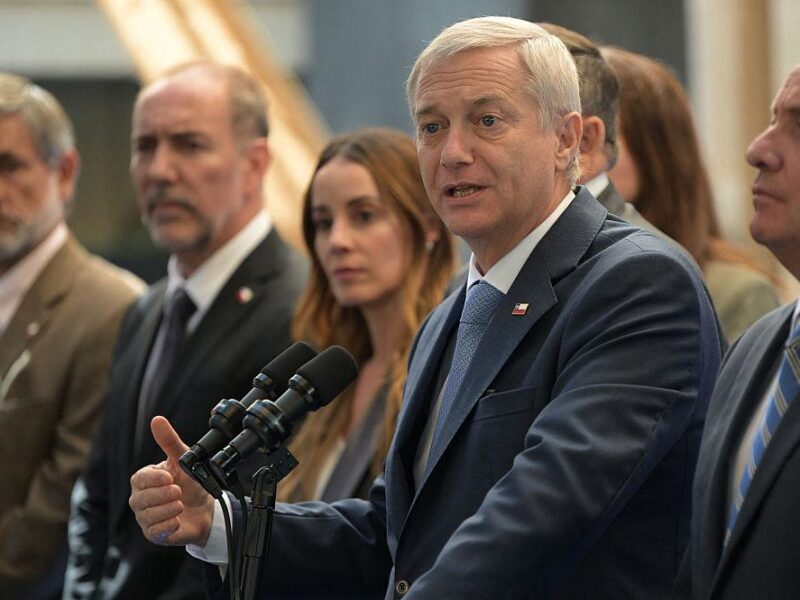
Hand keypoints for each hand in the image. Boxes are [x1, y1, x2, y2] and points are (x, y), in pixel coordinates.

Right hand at [129, 416, 215, 546]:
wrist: (205, 508)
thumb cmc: (191, 482)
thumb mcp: (183, 459)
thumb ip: (169, 441)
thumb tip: (157, 420)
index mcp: (145, 480)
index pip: (139, 479)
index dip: (154, 478)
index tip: (170, 476)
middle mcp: (141, 499)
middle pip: (140, 499)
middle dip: (162, 495)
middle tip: (178, 490)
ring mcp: (146, 518)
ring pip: (147, 516)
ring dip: (166, 510)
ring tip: (180, 504)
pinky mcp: (154, 534)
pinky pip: (153, 532)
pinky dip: (166, 526)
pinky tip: (177, 520)